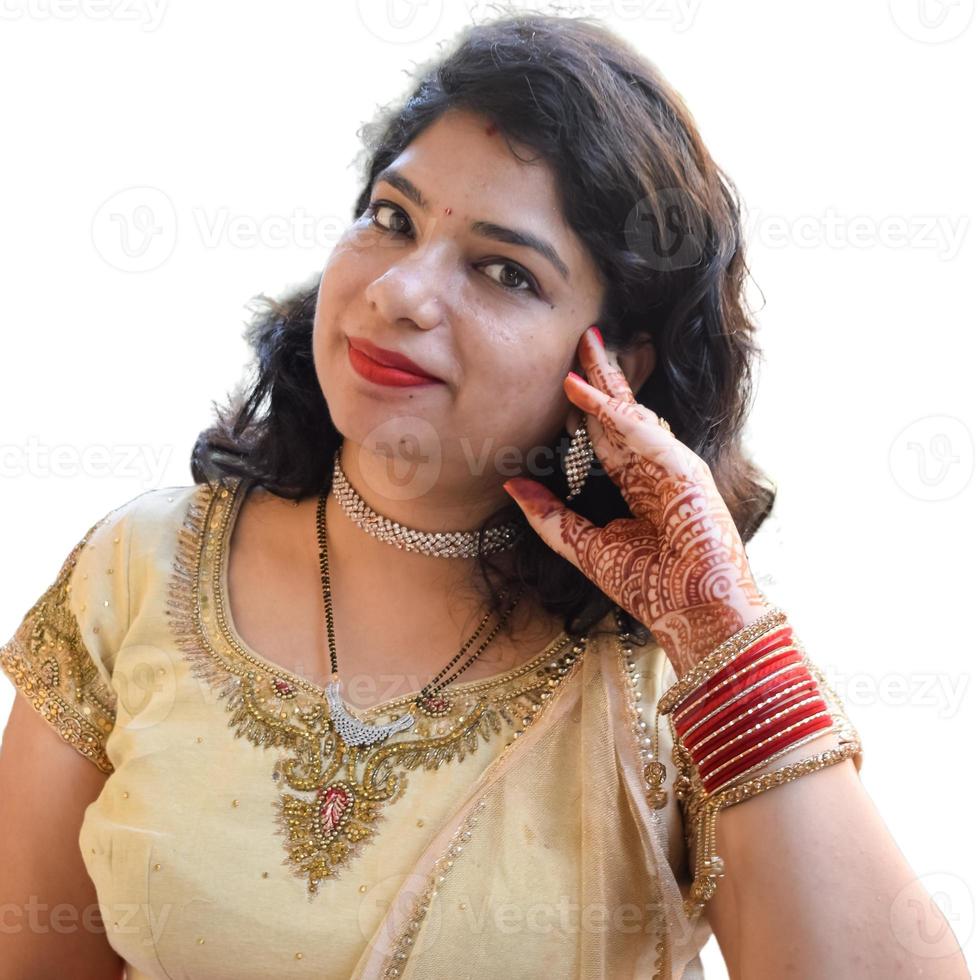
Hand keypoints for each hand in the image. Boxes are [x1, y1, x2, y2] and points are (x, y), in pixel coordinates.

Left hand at [502, 326, 767, 675]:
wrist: (694, 614)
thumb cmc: (650, 588)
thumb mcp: (585, 548)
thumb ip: (549, 516)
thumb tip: (509, 483)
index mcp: (636, 484)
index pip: (606, 434)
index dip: (584, 405)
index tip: (562, 378)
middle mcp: (654, 468)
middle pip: (621, 411)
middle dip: (600, 375)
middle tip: (581, 337)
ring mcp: (671, 465)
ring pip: (633, 411)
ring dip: (608, 377)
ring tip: (584, 342)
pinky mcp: (683, 469)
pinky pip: (640, 432)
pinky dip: (610, 409)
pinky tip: (581, 388)